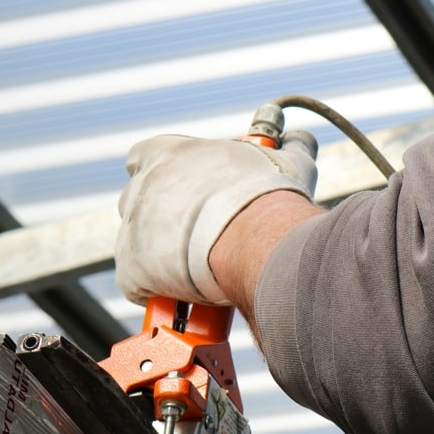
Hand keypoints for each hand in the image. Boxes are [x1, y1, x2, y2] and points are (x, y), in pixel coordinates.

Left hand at [115, 131, 317, 305]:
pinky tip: (184, 293)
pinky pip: (136, 284)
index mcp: (166, 153)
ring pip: (136, 245)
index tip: (187, 191)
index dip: (162, 175)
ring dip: (160, 256)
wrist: (256, 241)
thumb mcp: (285, 164)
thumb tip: (301, 139)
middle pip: (138, 203)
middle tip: (199, 234)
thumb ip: (289, 147)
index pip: (144, 157)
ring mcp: (132, 229)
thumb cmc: (268, 198)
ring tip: (196, 268)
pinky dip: (157, 291)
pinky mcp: (132, 270)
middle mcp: (141, 187)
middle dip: (161, 219)